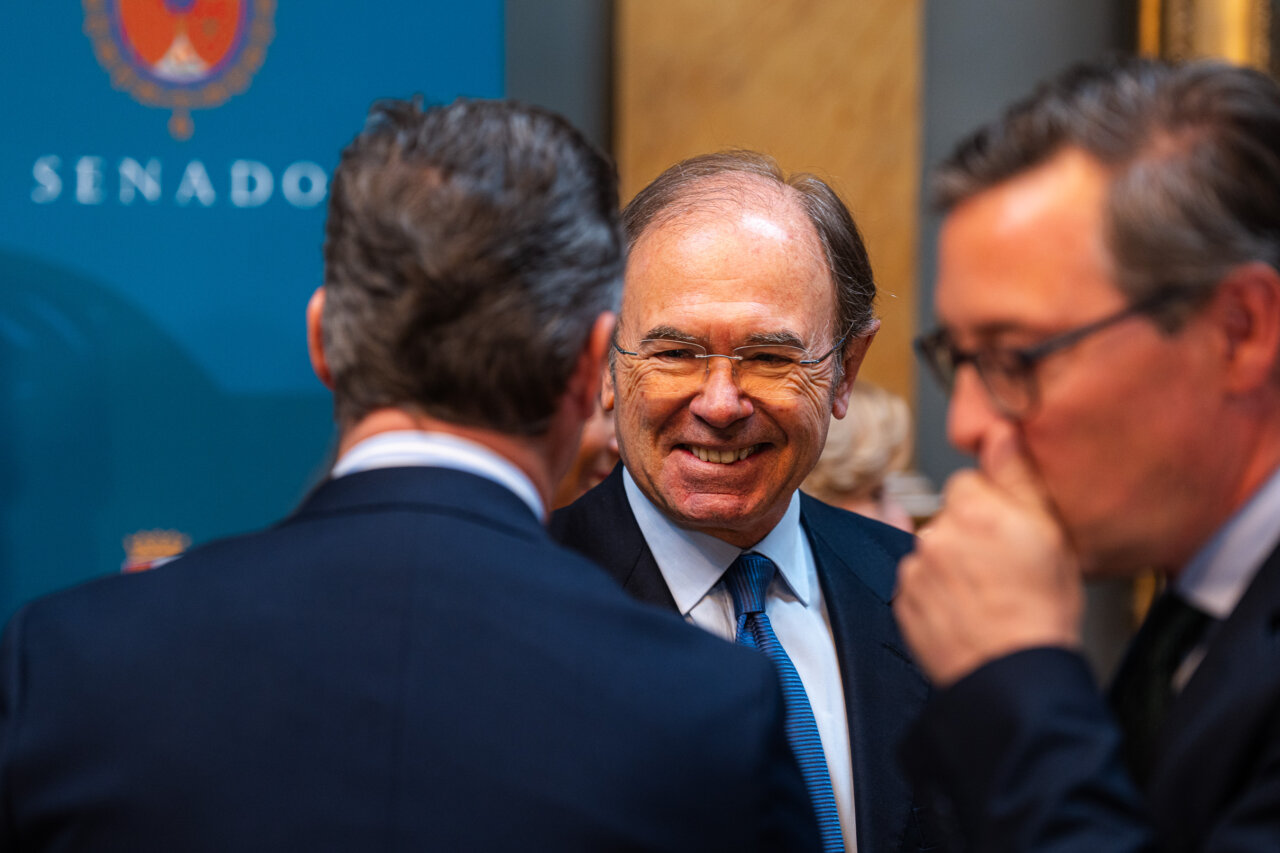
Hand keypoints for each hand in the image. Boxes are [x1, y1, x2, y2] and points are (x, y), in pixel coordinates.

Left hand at [894, 421, 1083, 686]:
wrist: (1014, 677)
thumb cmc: (1042, 612)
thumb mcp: (1052, 536)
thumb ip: (1018, 477)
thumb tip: (999, 430)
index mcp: (976, 511)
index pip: (970, 484)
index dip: (994, 509)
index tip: (1010, 535)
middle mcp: (937, 535)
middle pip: (950, 518)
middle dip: (971, 537)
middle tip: (1003, 572)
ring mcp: (915, 570)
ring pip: (933, 552)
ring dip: (952, 567)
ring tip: (986, 599)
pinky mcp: (902, 601)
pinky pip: (918, 585)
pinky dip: (936, 596)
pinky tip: (965, 614)